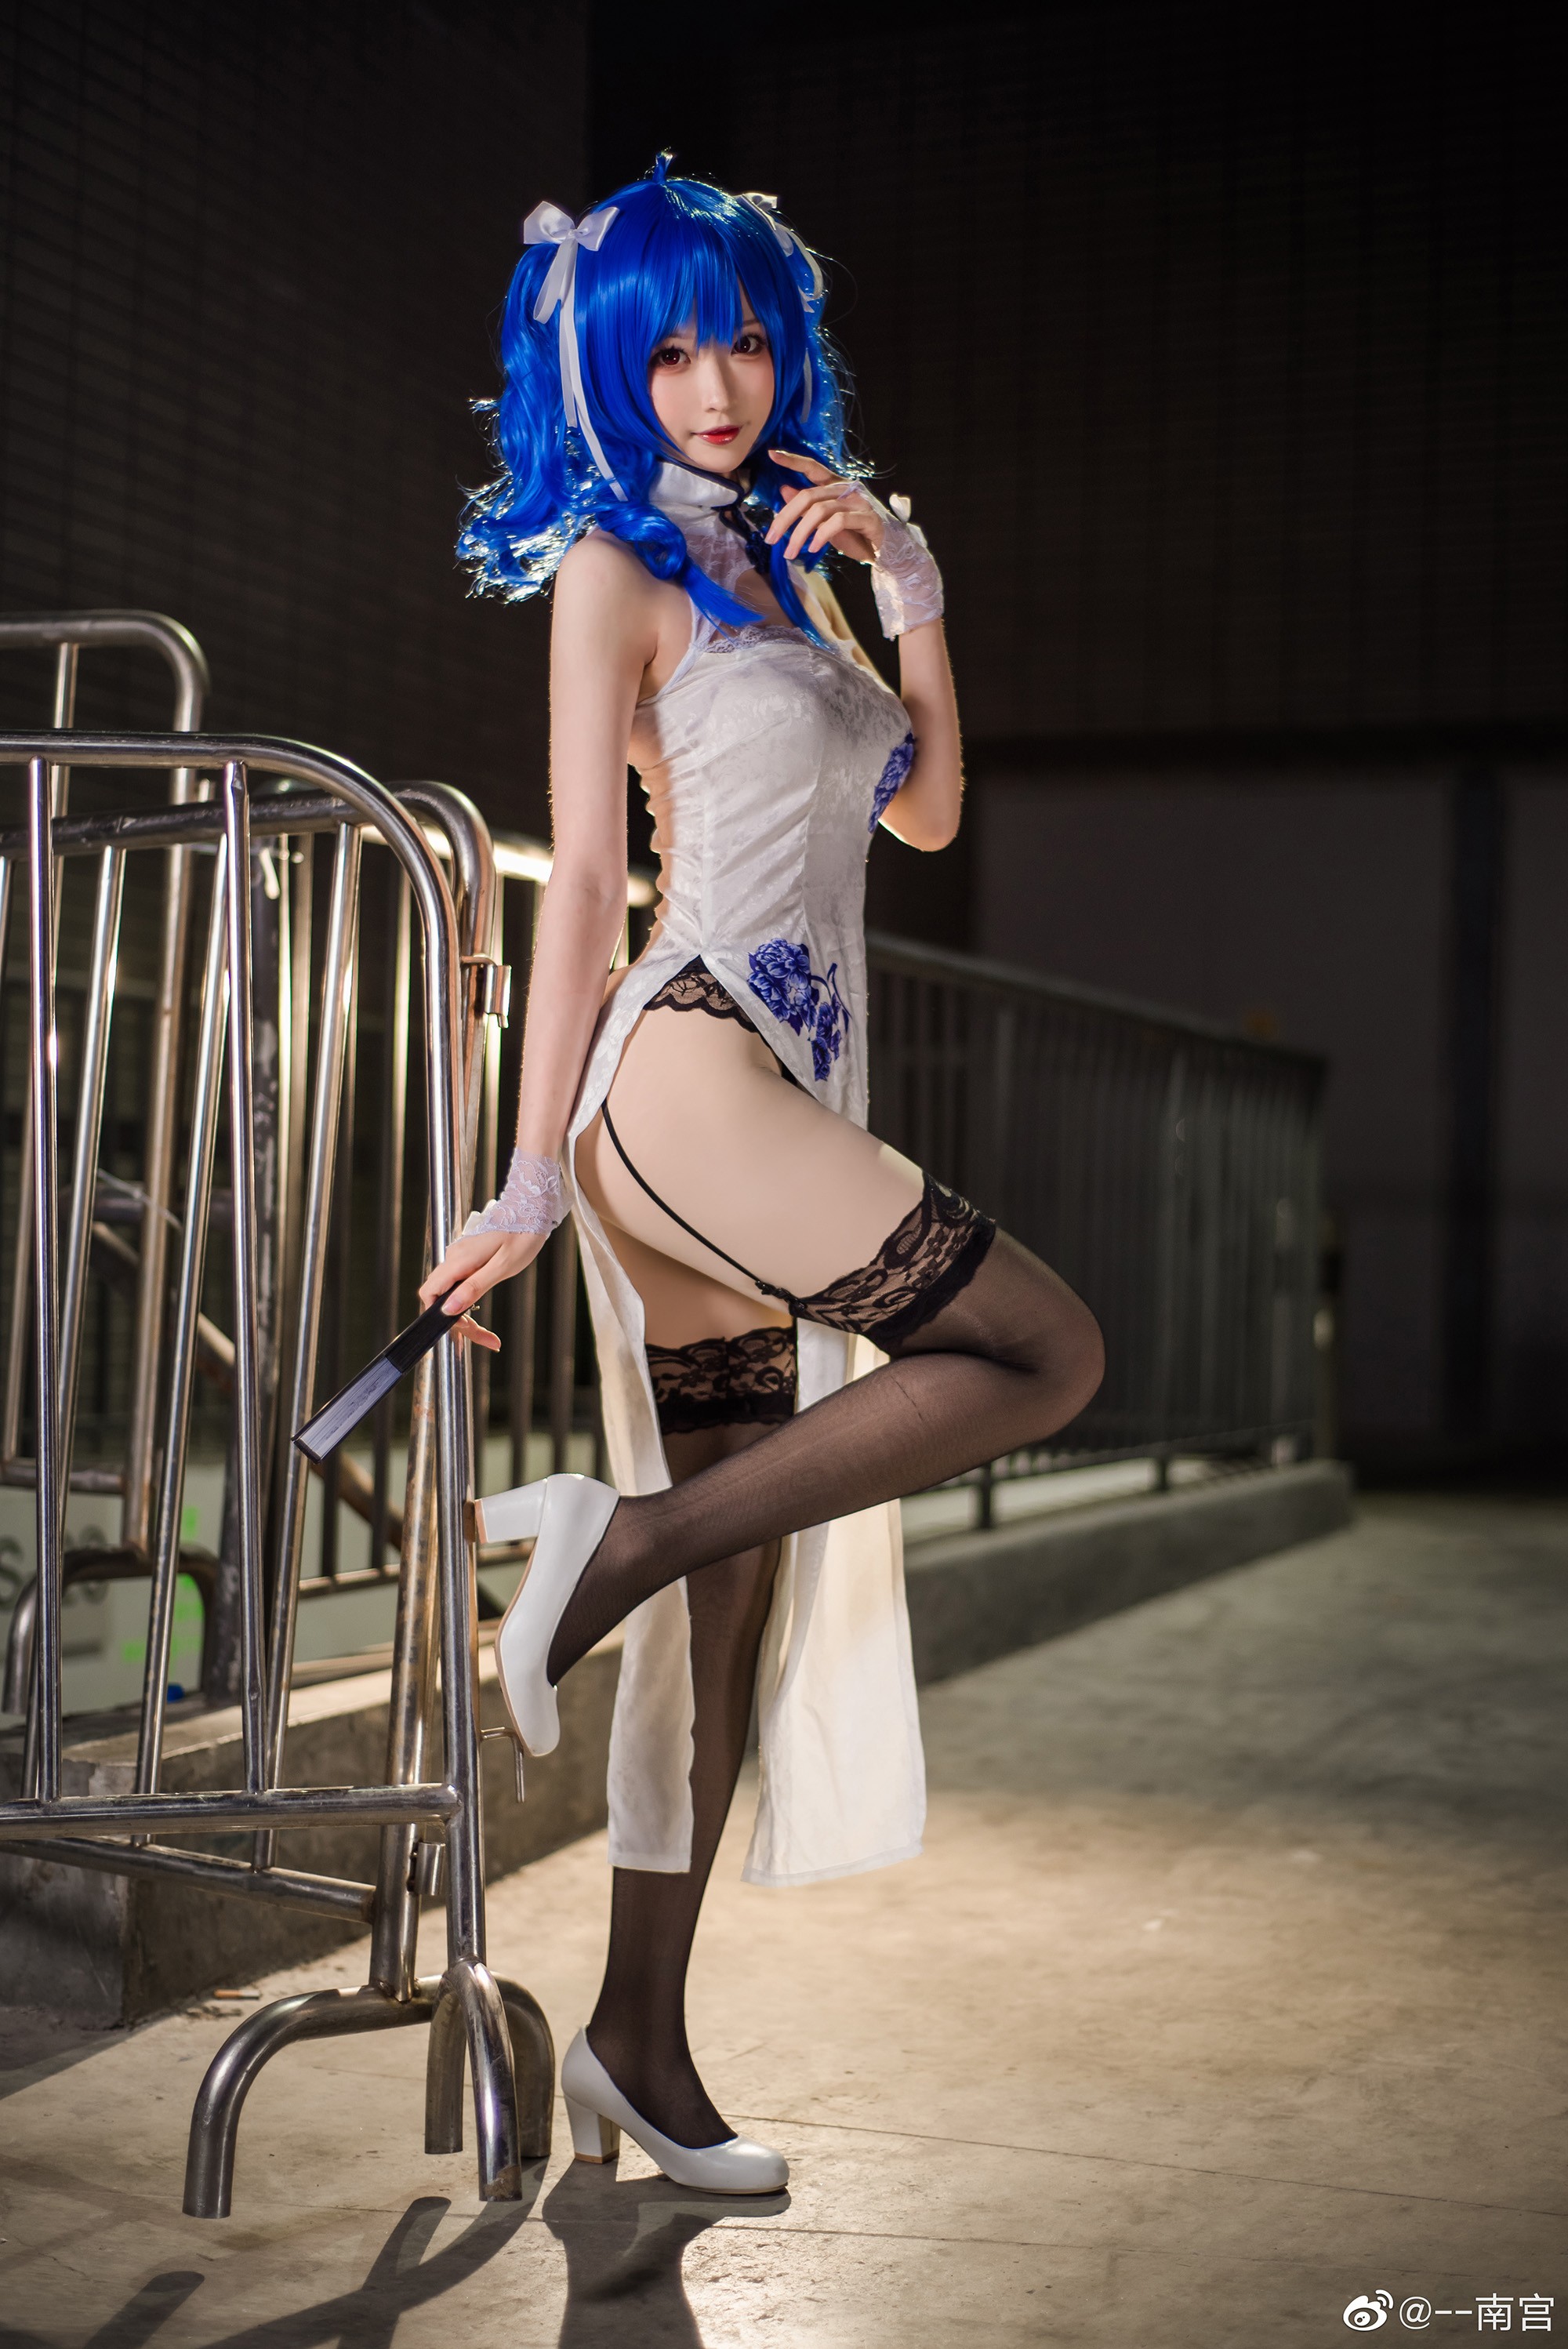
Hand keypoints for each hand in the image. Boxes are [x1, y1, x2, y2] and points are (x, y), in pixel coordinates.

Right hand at [418, 1227, 547, 1350]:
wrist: (532, 1209)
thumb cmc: (522, 1235)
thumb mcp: (502, 1267)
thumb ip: (474, 1287)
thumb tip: (449, 1308)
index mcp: (459, 1260)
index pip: (430, 1293)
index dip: (441, 1315)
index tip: (465, 1328)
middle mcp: (454, 1258)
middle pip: (439, 1296)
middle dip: (457, 1320)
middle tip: (486, 1338)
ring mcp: (460, 1256)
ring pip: (450, 1291)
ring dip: (463, 1312)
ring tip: (488, 1332)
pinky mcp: (468, 1256)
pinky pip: (459, 1281)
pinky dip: (467, 1298)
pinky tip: (482, 1305)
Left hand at [765, 450, 884, 563]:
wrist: (885, 551)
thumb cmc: (856, 535)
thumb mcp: (825, 522)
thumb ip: (807, 507)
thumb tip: (783, 489)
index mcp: (835, 485)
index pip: (812, 468)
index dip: (793, 460)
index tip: (771, 454)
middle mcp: (846, 488)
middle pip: (808, 495)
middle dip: (786, 517)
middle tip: (770, 538)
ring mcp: (858, 502)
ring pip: (820, 510)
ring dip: (800, 534)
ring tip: (790, 552)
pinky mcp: (867, 517)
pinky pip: (838, 522)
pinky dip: (821, 535)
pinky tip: (813, 548)